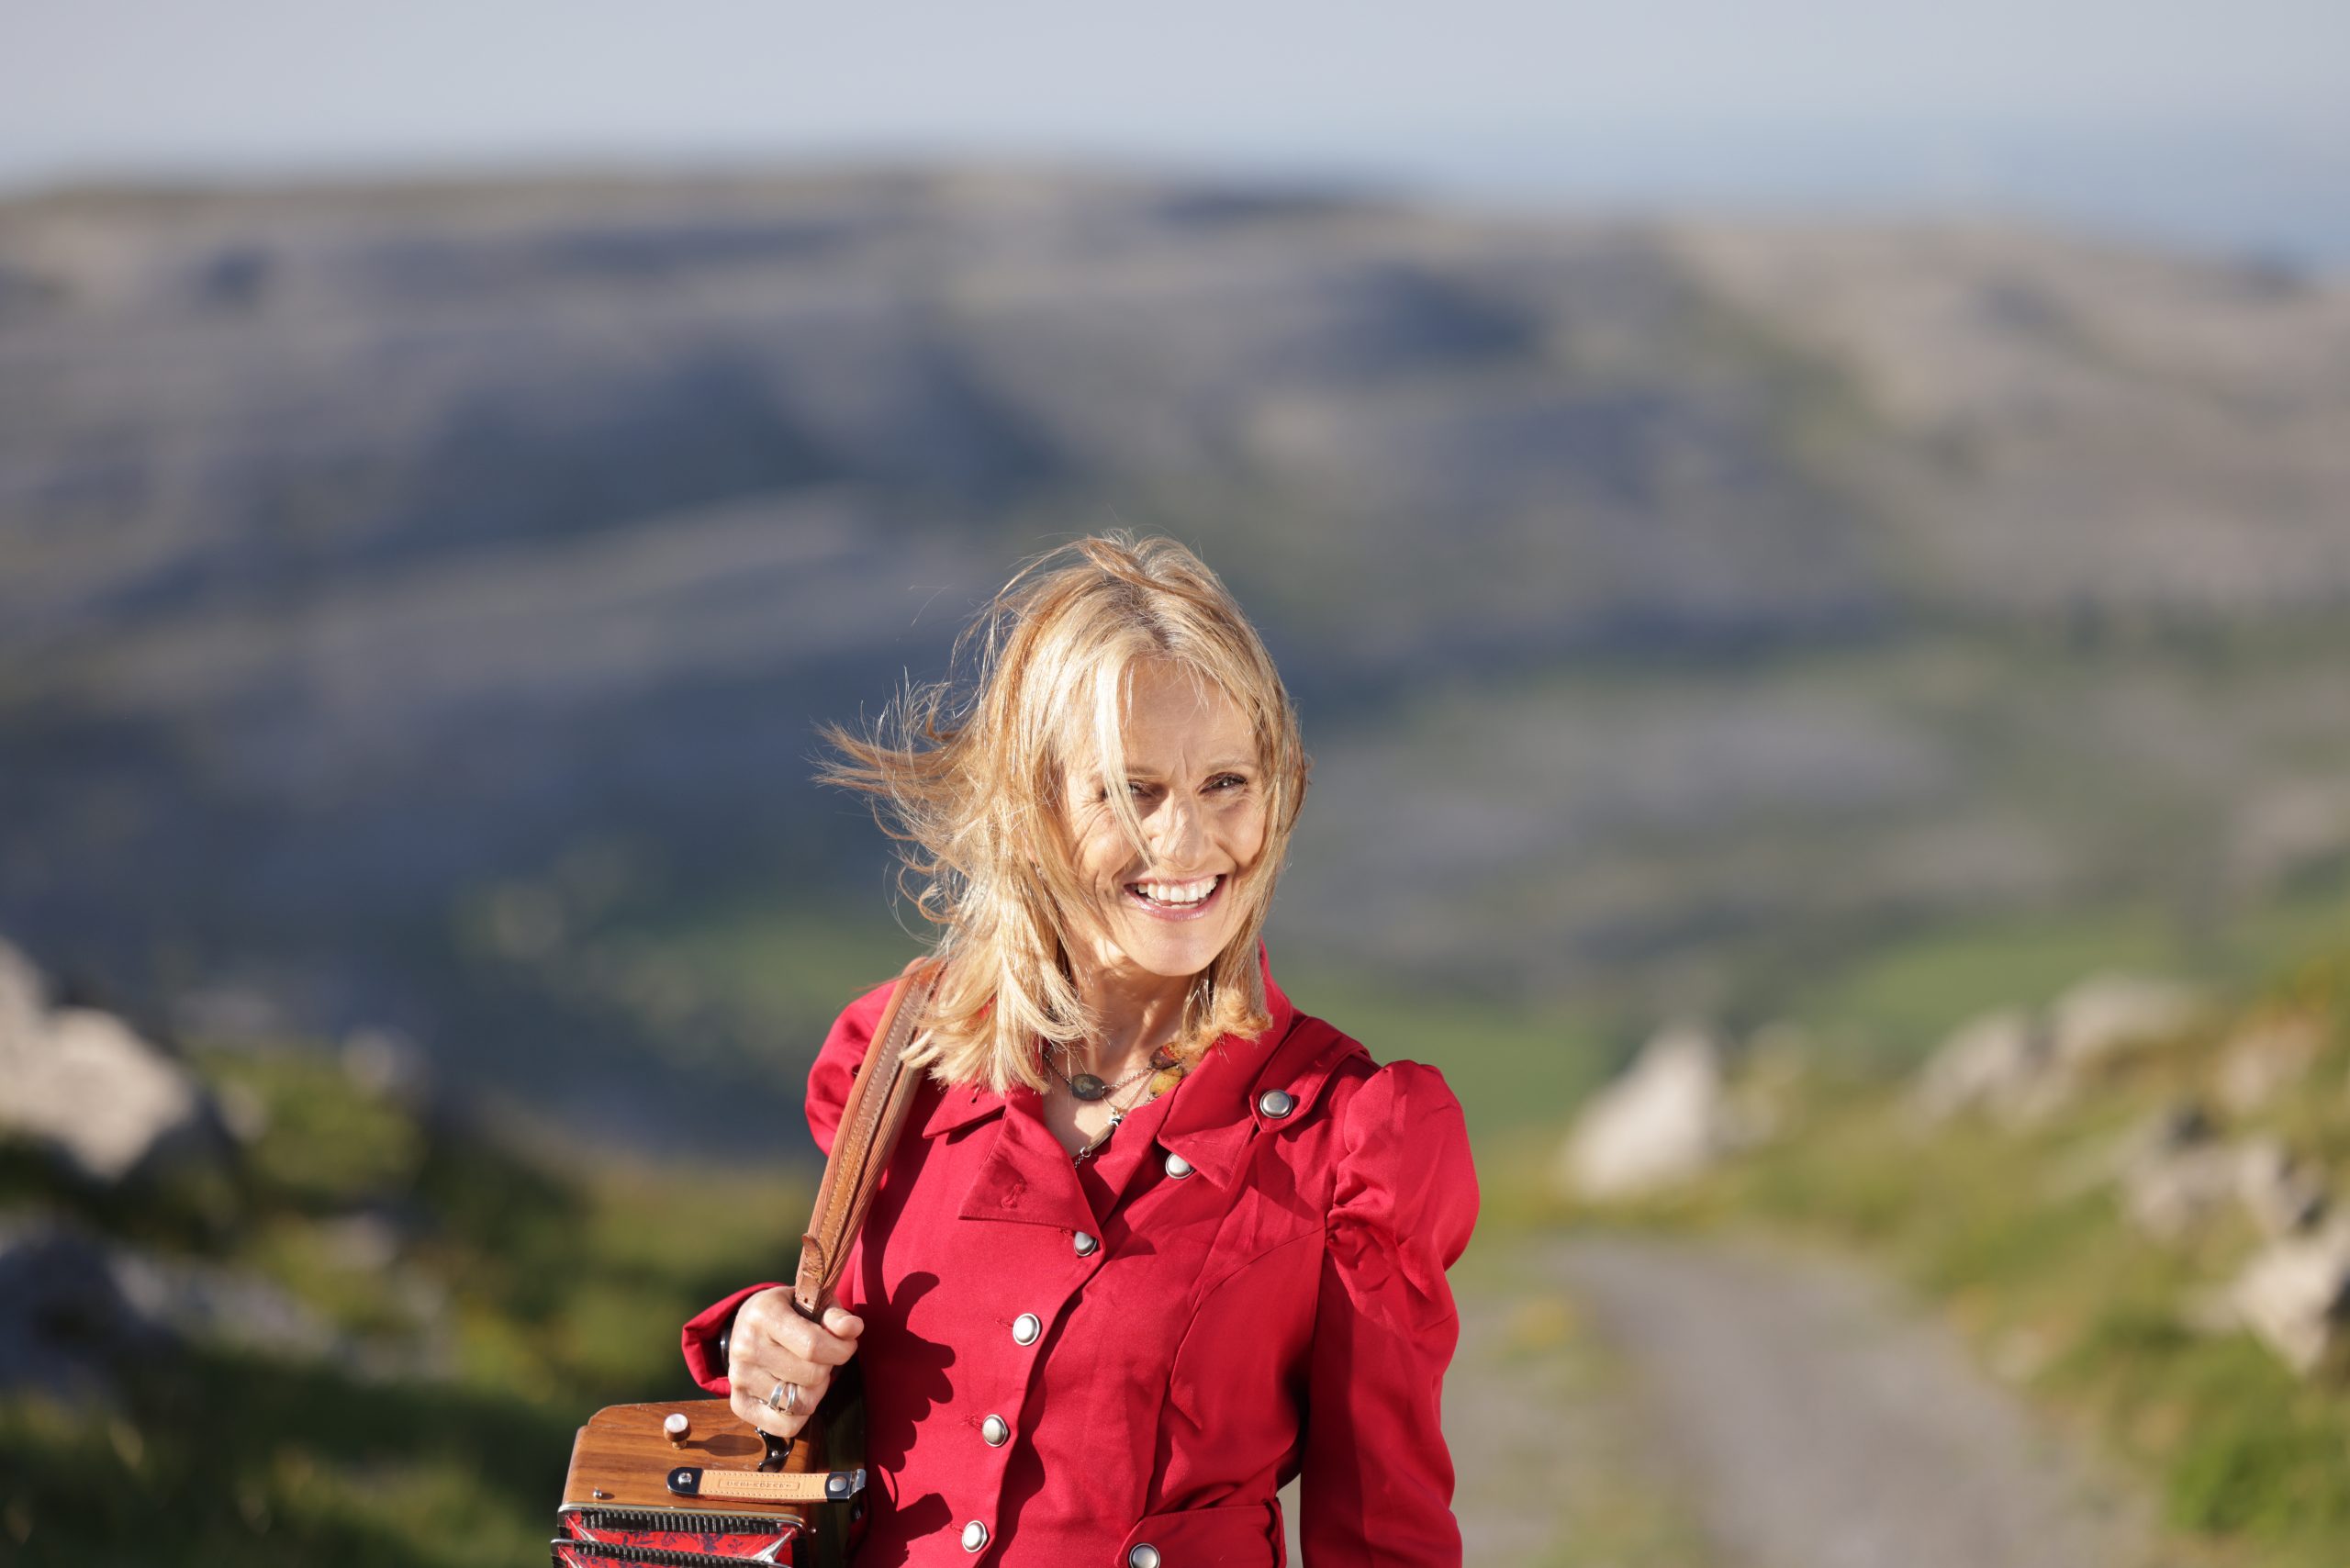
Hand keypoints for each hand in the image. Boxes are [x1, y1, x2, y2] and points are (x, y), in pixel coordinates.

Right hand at [725, 1286, 863, 1442]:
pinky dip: (801, 1415)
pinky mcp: (739, 1402)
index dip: (841, 1349)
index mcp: (764, 1315)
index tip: (846, 1345)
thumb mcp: (812, 1302)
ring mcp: (739, 1377)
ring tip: (810, 1374)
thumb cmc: (789, 1312)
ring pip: (800, 1403)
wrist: (749, 1324)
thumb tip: (853, 1328)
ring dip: (816, 1391)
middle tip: (824, 1358)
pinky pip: (785, 1426)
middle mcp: (746, 1346)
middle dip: (828, 1368)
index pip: (813, 1346)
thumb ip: (835, 1315)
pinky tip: (798, 1392)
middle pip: (811, 1376)